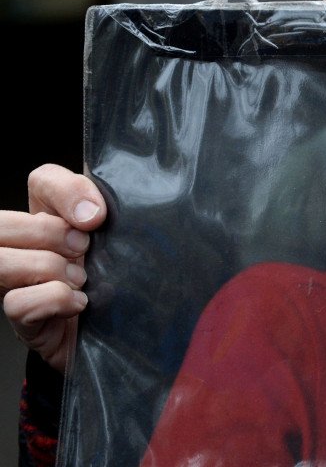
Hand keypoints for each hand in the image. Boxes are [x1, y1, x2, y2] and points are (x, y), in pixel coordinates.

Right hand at [1, 164, 105, 371]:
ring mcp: (17, 283)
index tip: (97, 216)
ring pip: (1, 261)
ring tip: (81, 279)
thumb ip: (118, 212)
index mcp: (53, 217)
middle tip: (84, 248)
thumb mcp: (124, 240)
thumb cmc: (122, 281)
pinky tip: (79, 304)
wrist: (124, 334)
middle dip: (48, 232)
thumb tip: (96, 210)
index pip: (43, 180)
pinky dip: (54, 300)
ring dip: (48, 267)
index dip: (66, 190)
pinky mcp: (24, 318)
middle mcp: (26, 246)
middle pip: (3, 222)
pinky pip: (17, 303)